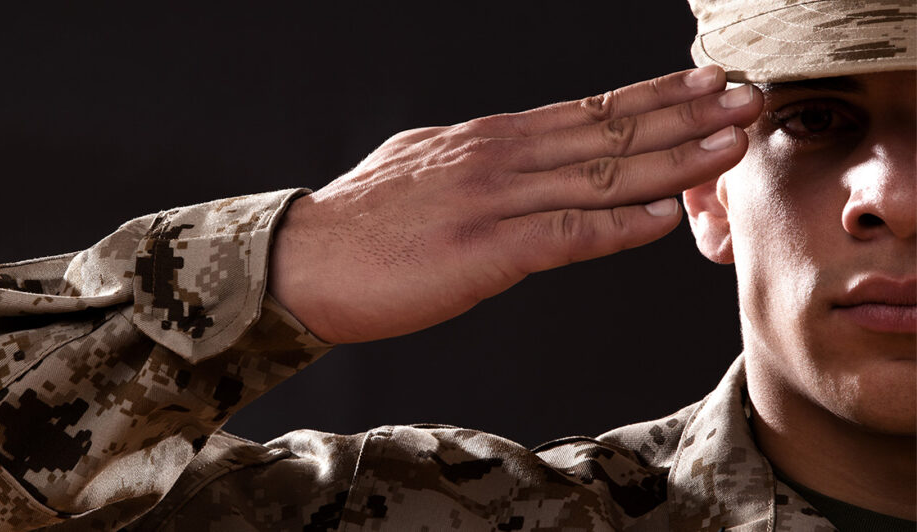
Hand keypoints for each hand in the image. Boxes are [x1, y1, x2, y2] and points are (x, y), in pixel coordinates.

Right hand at [269, 66, 760, 343]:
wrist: (301, 262)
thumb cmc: (359, 225)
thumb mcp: (424, 167)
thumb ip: (480, 164)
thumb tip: (519, 163)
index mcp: (487, 139)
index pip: (585, 113)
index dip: (652, 98)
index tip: (703, 85)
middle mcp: (498, 156)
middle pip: (607, 132)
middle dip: (686, 114)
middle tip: (748, 98)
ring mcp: (492, 200)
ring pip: (600, 175)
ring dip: (674, 159)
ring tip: (732, 141)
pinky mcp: (482, 251)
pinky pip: (565, 236)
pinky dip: (619, 228)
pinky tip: (665, 218)